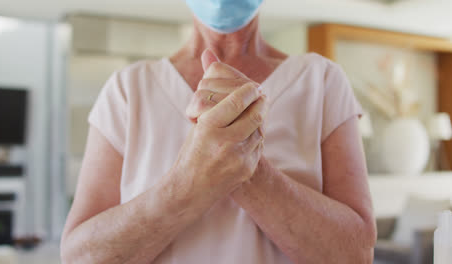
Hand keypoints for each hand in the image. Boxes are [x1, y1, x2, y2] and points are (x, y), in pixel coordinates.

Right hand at [169, 50, 267, 200]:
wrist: (189, 190)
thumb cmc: (190, 152)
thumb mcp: (196, 123)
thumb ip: (208, 93)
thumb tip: (211, 56)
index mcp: (208, 127)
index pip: (236, 100)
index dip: (249, 90)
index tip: (254, 85)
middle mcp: (224, 142)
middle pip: (255, 114)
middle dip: (261, 102)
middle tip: (262, 95)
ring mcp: (238, 158)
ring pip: (260, 129)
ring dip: (260, 119)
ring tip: (257, 111)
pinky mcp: (247, 169)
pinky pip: (259, 145)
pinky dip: (257, 136)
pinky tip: (250, 133)